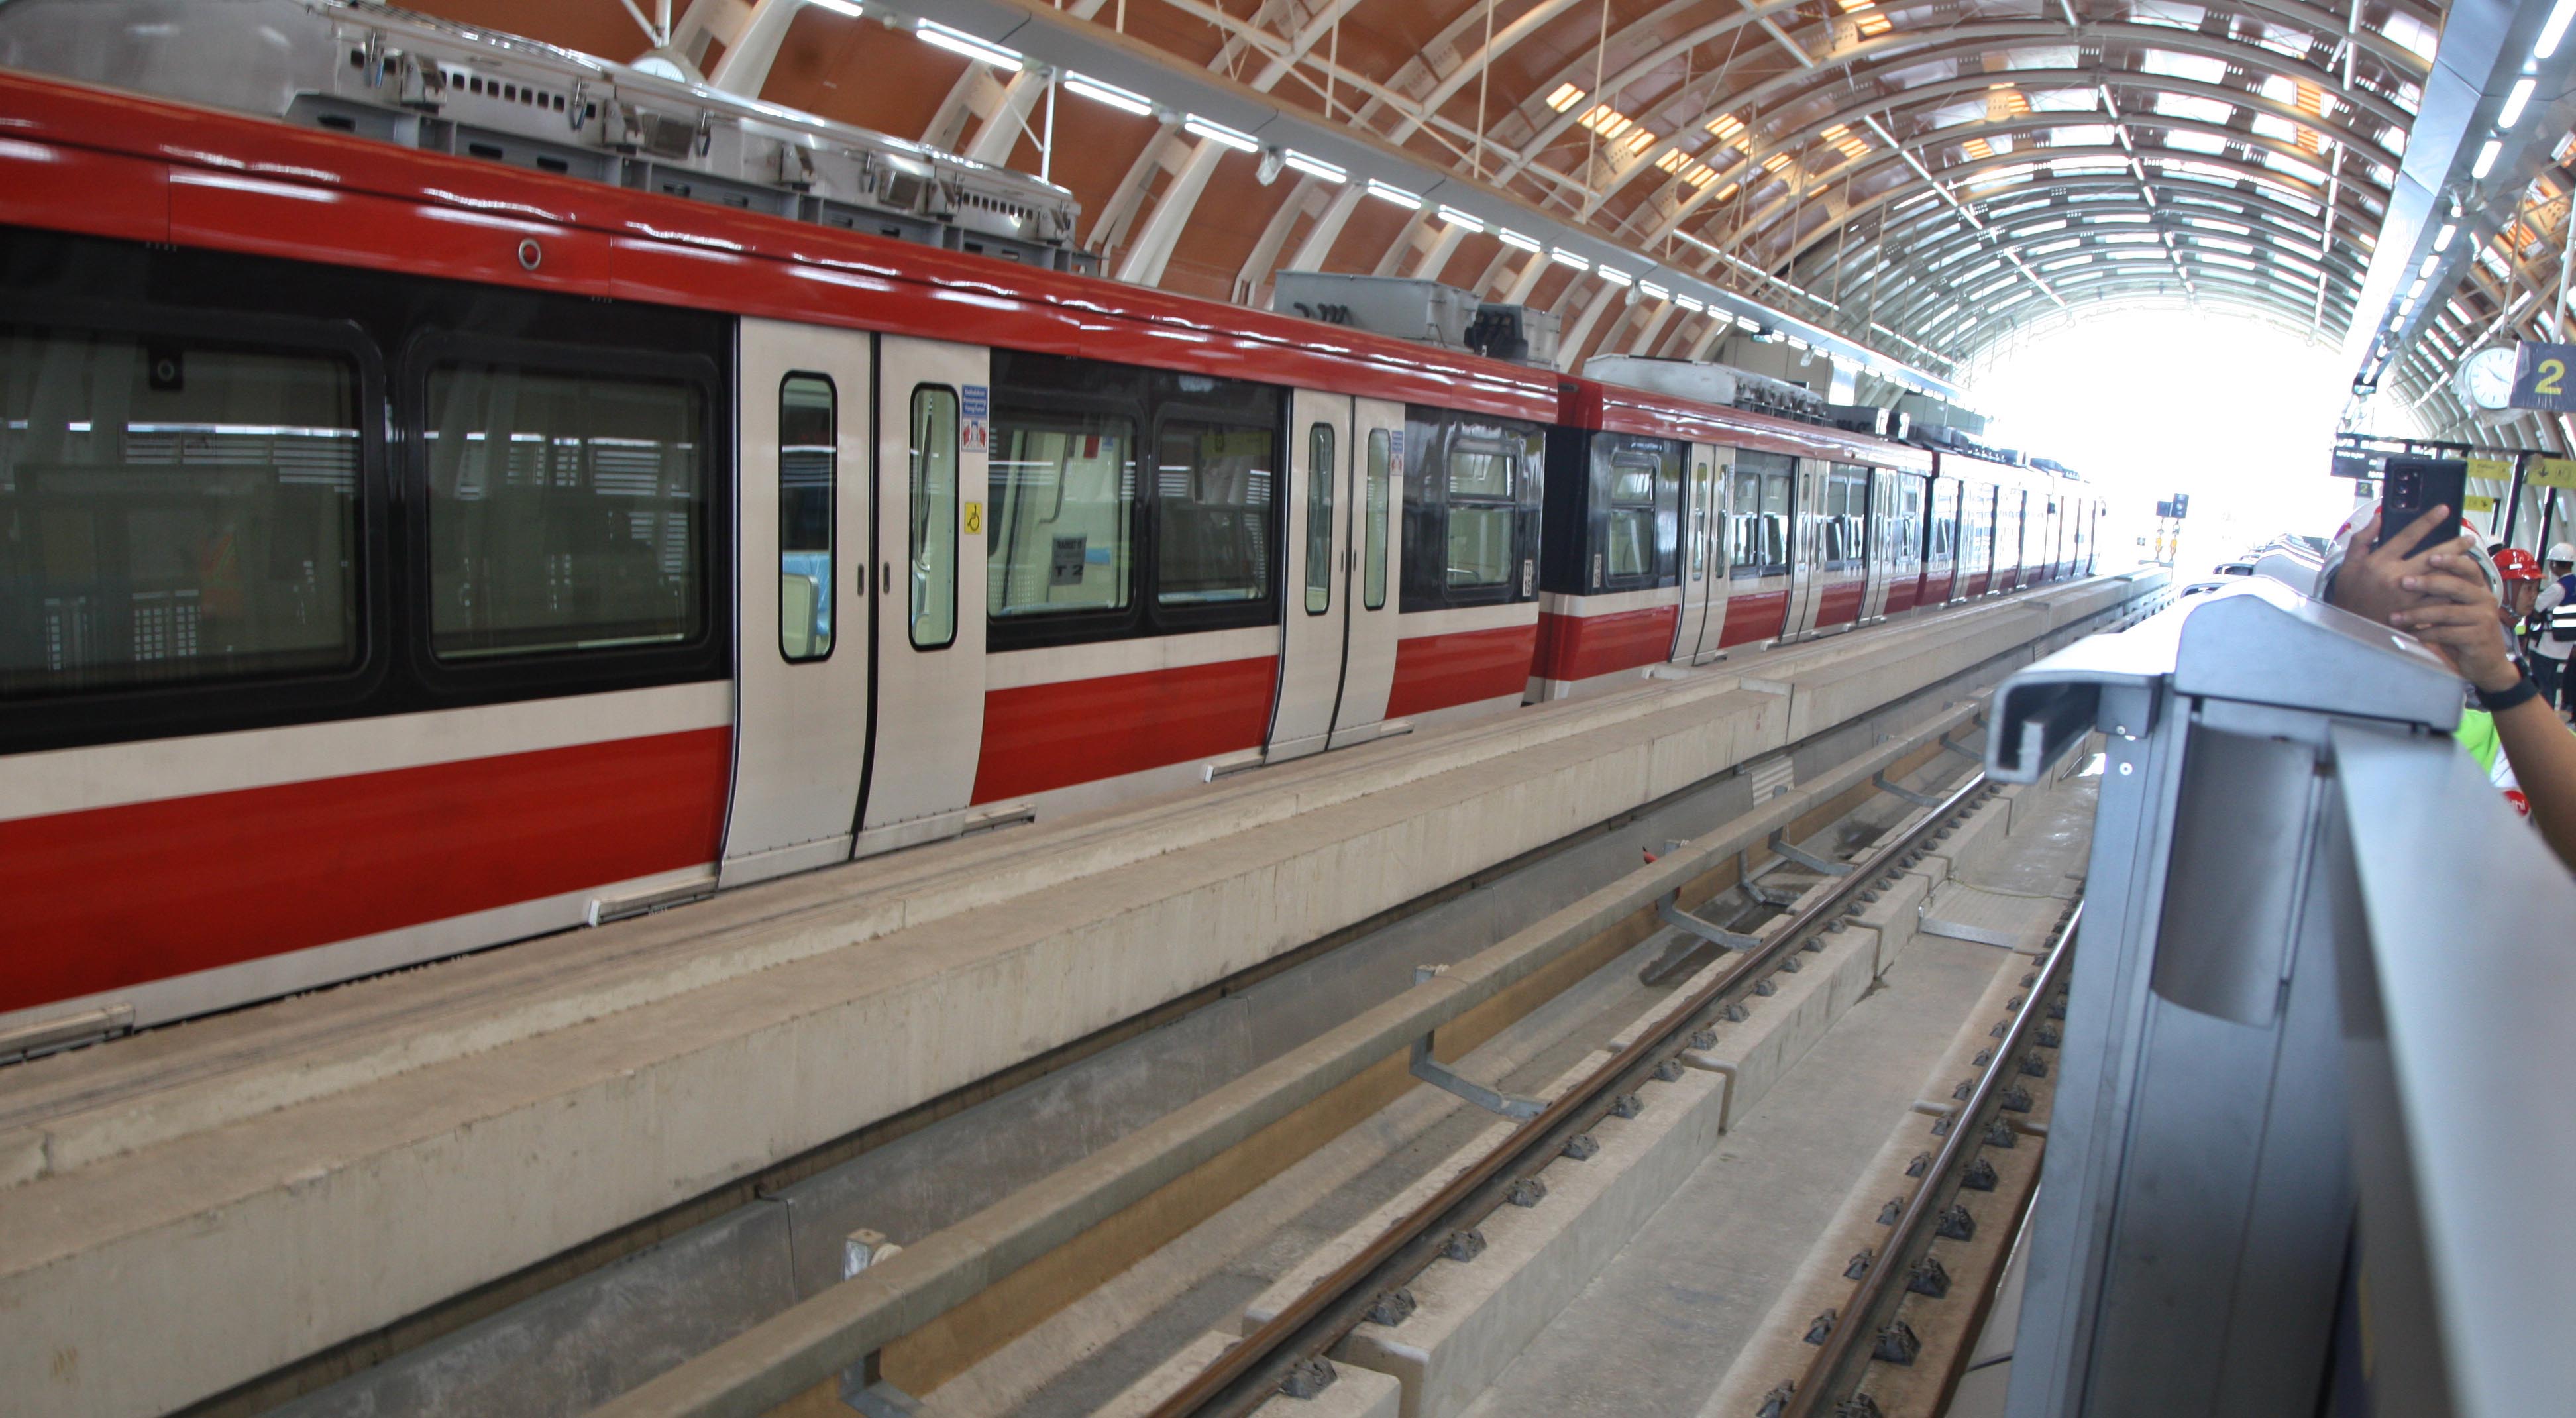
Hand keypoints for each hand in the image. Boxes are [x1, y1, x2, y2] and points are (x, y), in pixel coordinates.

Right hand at [2328, 505, 2459, 626]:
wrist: (2350, 630)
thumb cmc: (2349, 596)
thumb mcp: (2348, 565)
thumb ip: (2362, 540)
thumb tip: (2377, 518)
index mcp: (2379, 562)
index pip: (2408, 536)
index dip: (2428, 521)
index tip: (2444, 509)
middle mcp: (2395, 577)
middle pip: (2433, 557)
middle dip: (2455, 545)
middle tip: (2469, 539)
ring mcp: (2407, 597)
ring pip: (2441, 579)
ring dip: (2458, 570)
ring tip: (2469, 562)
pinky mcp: (2415, 613)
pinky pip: (2440, 601)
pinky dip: (2452, 593)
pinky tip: (2462, 586)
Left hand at [2390, 549, 2520, 693]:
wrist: (2486, 663)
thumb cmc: (2464, 632)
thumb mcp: (2456, 609)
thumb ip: (2444, 594)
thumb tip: (2410, 575)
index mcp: (2480, 588)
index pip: (2469, 568)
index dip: (2451, 561)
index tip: (2430, 556)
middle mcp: (2485, 599)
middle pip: (2456, 586)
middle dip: (2428, 583)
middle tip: (2404, 582)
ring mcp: (2484, 618)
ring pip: (2447, 611)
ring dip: (2417, 614)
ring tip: (2395, 616)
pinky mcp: (2478, 637)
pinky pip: (2446, 632)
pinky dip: (2425, 633)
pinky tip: (2411, 634)